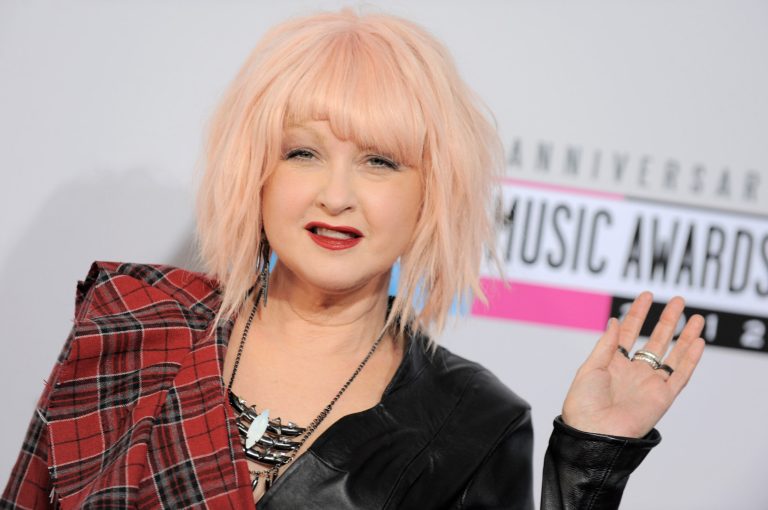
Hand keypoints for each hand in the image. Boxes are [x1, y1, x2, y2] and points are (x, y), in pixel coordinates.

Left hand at [561, 292, 704, 437]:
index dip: (638, 313)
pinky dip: (690, 360)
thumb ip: (607, 345)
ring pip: (673, 355)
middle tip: (678, 300)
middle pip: (656, 340)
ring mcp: (650, 384)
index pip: (630, 332)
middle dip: (667, 320)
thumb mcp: (590, 368)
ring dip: (685, 337)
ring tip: (696, 317)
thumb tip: (616, 320)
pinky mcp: (662, 398)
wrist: (592, 432)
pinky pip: (680, 375)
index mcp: (614, 363)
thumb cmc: (583, 403)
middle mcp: (634, 372)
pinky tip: (698, 342)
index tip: (646, 295)